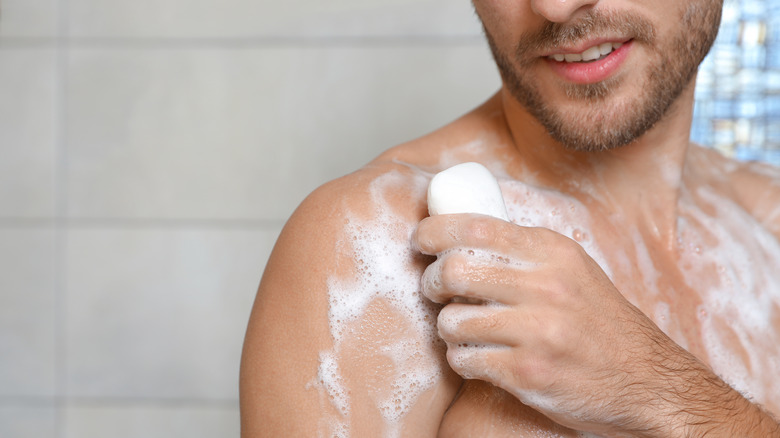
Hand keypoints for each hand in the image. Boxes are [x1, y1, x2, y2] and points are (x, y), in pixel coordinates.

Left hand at [412, 213, 710, 435]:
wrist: (647, 380)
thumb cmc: (600, 322)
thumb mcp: (573, 269)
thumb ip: (525, 252)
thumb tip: (462, 234)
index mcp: (552, 252)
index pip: (475, 226)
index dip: (434, 231)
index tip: (421, 241)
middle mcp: (545, 287)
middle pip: (454, 271)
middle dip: (432, 282)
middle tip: (436, 290)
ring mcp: (537, 332)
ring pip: (452, 320)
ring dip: (448, 327)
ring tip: (463, 330)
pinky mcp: (528, 373)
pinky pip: (464, 360)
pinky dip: (462, 359)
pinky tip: (478, 357)